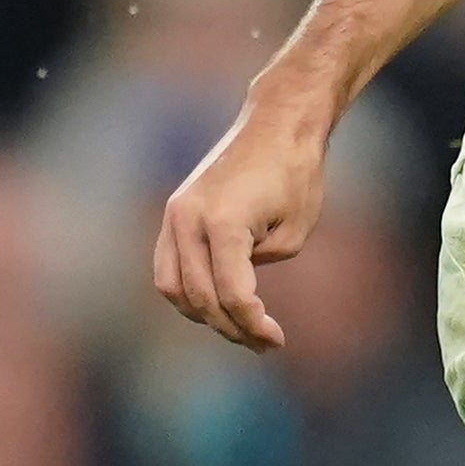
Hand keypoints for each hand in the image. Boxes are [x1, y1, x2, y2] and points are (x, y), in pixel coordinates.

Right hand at [153, 92, 330, 353]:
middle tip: (263, 342)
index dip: (254, 325)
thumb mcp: (293, 233)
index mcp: (223, 223)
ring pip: (173, 287)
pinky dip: (189, 290)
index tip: (276, 340)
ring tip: (238, 326)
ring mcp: (176, 214)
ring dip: (203, 314)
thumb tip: (232, 290)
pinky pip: (169, 266)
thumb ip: (258, 269)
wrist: (277, 122)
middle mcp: (189, 219)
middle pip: (199, 297)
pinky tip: (218, 302)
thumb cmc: (295, 173)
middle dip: (231, 327)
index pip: (231, 294)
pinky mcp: (175, 212)